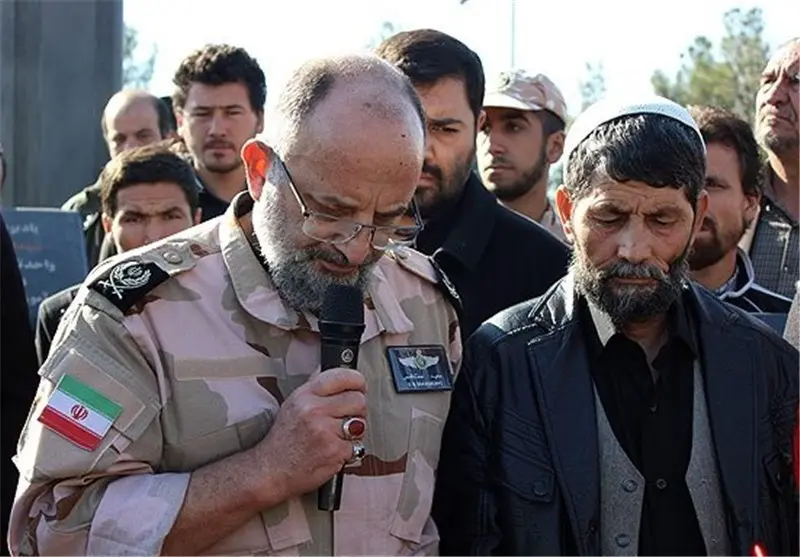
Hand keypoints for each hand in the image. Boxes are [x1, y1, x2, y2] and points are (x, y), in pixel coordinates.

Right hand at [250, 368, 366, 504]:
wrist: (271, 471)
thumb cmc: (283, 440)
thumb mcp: (292, 404)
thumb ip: (314, 387)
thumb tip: (328, 368)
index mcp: (305, 395)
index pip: (341, 377)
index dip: (357, 381)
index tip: (360, 386)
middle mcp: (314, 410)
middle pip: (358, 400)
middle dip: (357, 410)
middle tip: (346, 418)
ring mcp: (325, 431)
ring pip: (361, 423)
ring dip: (355, 432)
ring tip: (338, 436)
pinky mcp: (334, 451)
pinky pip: (358, 446)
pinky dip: (350, 451)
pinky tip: (334, 450)